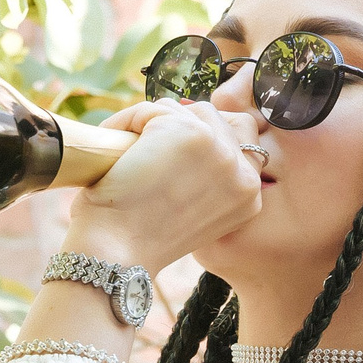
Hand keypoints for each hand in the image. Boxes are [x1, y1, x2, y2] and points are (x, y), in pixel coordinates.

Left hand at [66, 97, 263, 271]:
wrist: (116, 254)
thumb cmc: (141, 241)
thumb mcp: (194, 213)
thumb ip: (208, 177)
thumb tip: (193, 121)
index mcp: (249, 196)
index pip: (243, 138)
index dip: (204, 135)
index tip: (172, 150)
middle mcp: (242, 172)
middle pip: (214, 116)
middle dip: (177, 125)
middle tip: (146, 150)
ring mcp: (218, 149)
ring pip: (182, 110)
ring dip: (150, 124)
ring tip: (127, 153)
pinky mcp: (187, 131)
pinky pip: (151, 108)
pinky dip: (125, 122)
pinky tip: (112, 150)